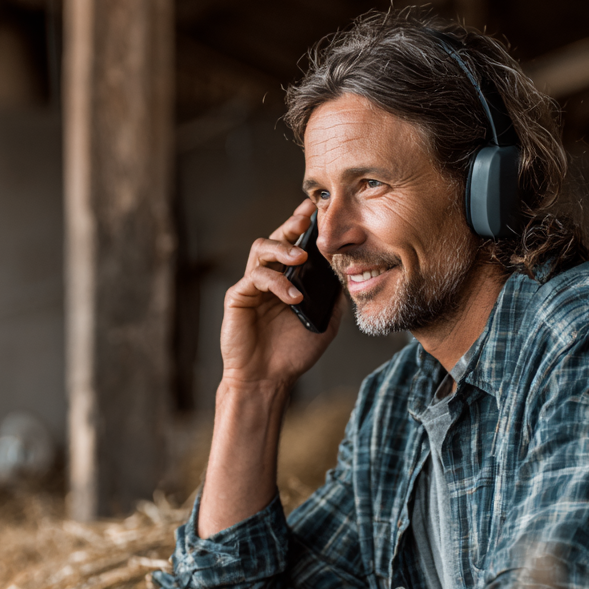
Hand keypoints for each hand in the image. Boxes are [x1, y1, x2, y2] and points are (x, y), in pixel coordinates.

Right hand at [220, 199, 341, 390]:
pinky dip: (277, 283)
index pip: (295, 245)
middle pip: (276, 238)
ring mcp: (251, 285)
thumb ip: (334, 299)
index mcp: (287, 280)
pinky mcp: (238, 296)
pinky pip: (255, 278)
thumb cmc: (292, 353)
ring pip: (261, 250)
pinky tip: (293, 296)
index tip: (320, 209)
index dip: (305, 226)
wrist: (267, 379)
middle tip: (307, 216)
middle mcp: (268, 277)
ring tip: (300, 258)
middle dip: (292, 224)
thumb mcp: (324, 322)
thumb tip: (350, 275)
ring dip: (282, 249)